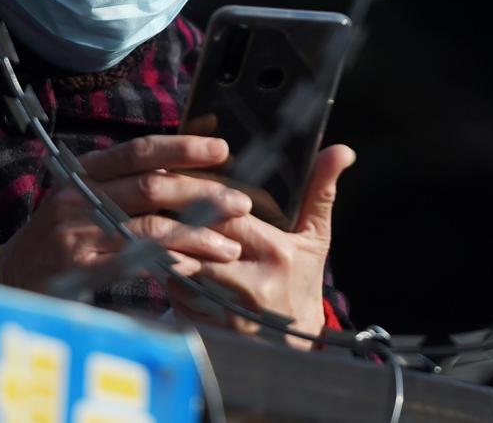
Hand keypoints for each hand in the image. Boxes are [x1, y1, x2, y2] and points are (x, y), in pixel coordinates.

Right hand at [0, 135, 254, 292]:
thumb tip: (177, 171)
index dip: (181, 147)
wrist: (8, 278)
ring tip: (230, 245)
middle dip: (202, 192)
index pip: (138, 151)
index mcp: (85, 173)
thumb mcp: (83, 200)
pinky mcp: (81, 268)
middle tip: (240, 202)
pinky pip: (136, 262)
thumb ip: (124, 186)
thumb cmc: (55, 238)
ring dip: (197, 234)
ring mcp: (79, 232)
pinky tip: (195, 270)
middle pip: (152, 185)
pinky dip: (170, 264)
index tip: (221, 148)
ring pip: (150, 225)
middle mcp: (80, 196)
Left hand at [165, 144, 355, 349]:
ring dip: (163, 247)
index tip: (179, 178)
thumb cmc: (301, 278)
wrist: (294, 342)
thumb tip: (342, 150)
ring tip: (150, 224)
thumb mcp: (314, 236)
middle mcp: (251, 283)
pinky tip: (157, 258)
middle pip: (197, 239)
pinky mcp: (207, 327)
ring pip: (179, 268)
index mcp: (276, 252)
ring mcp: (227, 309)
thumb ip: (320, 191)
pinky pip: (174, 295)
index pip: (225, 215)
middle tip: (152, 196)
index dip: (199, 196)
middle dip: (173, 218)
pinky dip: (165, 275)